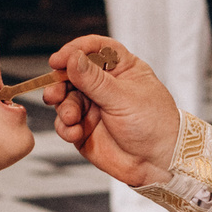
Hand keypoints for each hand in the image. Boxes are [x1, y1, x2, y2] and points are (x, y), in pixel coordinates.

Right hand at [45, 34, 182, 187]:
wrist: (157, 163)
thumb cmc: (153, 125)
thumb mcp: (124, 98)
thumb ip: (95, 80)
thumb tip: (73, 58)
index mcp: (121, 69)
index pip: (95, 49)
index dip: (75, 51)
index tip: (59, 60)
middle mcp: (104, 85)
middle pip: (73, 73)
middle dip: (60, 82)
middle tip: (54, 93)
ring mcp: (92, 107)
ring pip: (65, 99)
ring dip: (63, 107)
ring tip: (71, 118)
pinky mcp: (83, 128)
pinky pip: (65, 123)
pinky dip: (65, 128)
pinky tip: (75, 133)